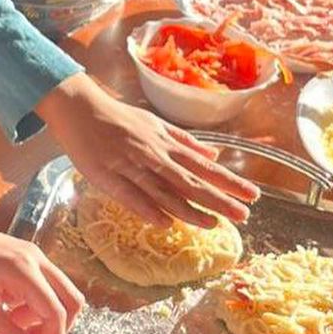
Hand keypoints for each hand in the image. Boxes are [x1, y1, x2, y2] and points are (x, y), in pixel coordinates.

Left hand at [0, 194, 84, 333]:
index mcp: (23, 269)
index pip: (56, 314)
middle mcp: (36, 258)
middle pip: (71, 302)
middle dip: (56, 333)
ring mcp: (33, 255)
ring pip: (60, 294)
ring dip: (45, 319)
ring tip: (12, 331)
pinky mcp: (26, 257)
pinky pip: (45, 286)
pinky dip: (36, 306)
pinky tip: (8, 315)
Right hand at [37, 73, 257, 226]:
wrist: (81, 108)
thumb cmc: (118, 118)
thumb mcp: (156, 124)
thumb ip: (184, 142)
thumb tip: (214, 156)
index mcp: (166, 144)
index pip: (204, 167)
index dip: (228, 182)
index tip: (252, 195)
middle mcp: (154, 156)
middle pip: (191, 181)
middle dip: (218, 199)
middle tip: (244, 216)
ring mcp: (131, 166)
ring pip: (164, 192)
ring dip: (190, 209)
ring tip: (213, 225)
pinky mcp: (108, 176)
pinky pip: (130, 196)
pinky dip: (148, 209)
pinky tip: (165, 223)